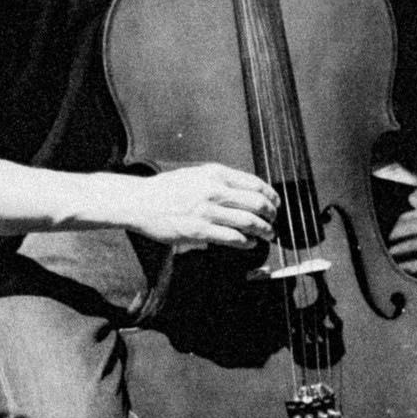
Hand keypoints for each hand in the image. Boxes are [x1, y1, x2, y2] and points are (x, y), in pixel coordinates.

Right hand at [113, 163, 279, 251]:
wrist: (139, 202)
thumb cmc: (168, 189)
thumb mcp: (197, 174)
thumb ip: (221, 180)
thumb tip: (247, 190)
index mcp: (216, 174)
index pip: (255, 184)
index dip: (271, 196)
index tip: (276, 203)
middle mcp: (214, 191)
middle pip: (257, 203)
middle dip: (271, 214)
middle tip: (273, 220)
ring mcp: (207, 211)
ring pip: (248, 222)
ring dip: (263, 230)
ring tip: (268, 234)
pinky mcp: (199, 231)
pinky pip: (232, 238)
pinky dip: (246, 242)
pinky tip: (250, 243)